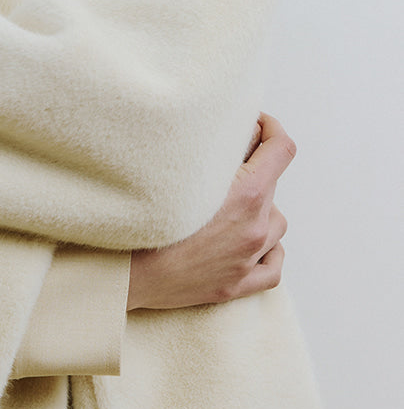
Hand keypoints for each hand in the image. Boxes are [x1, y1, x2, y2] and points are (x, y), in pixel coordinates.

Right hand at [127, 113, 295, 309]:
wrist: (127, 273)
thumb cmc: (144, 219)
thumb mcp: (180, 171)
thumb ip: (212, 150)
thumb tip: (232, 130)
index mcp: (246, 195)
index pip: (281, 149)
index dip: (272, 128)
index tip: (258, 123)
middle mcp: (254, 227)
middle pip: (272, 184)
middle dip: (253, 169)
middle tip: (224, 164)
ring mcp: (247, 259)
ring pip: (276, 223)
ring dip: (261, 209)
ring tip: (232, 203)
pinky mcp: (236, 285)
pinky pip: (273, 267)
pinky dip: (269, 250)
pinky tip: (253, 242)